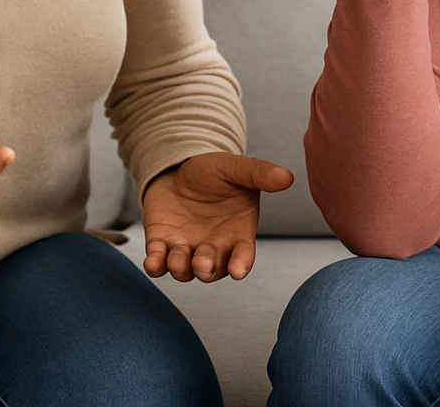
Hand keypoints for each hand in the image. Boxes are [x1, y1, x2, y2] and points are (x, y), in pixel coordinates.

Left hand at [141, 152, 293, 282]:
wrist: (178, 167)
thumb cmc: (213, 172)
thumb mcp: (236, 168)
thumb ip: (259, 174)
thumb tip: (287, 177)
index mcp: (237, 232)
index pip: (242, 256)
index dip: (241, 265)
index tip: (238, 271)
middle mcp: (213, 247)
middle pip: (212, 269)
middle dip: (206, 269)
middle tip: (201, 263)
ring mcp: (186, 248)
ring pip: (185, 270)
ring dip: (180, 268)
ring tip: (176, 258)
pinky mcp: (161, 244)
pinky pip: (158, 263)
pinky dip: (155, 266)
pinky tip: (152, 263)